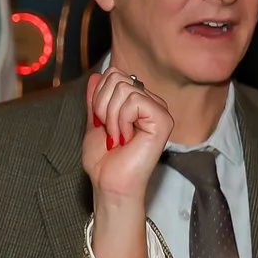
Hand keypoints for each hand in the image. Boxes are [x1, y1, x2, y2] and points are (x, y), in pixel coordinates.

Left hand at [81, 68, 172, 257]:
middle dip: (102, 105)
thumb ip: (96, 99)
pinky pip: (134, 102)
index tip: (102, 123)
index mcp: (138, 102)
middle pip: (117, 77)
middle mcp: (152, 103)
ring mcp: (159, 111)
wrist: (108, 183)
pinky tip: (126, 139)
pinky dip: (121, 121)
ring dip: (111, 117)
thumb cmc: (104, 160)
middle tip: (110, 131)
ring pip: (124, 89)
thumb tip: (96, 76)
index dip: (98, 97)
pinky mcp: (163, 120)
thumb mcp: (94, 123)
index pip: (113, 74)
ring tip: (118, 137)